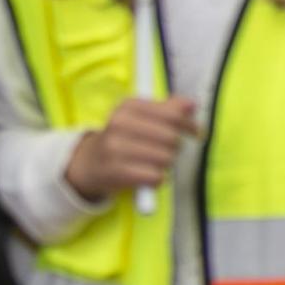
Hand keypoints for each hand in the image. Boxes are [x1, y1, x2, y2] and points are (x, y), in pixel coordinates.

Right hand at [64, 96, 198, 202]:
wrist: (89, 164)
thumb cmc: (125, 137)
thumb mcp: (142, 116)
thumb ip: (169, 108)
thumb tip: (192, 105)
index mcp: (128, 106)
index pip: (172, 114)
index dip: (189, 124)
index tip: (195, 132)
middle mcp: (119, 123)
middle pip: (171, 138)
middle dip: (177, 146)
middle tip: (171, 150)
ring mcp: (116, 148)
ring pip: (165, 158)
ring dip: (167, 163)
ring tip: (156, 162)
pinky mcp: (116, 171)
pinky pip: (156, 177)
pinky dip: (158, 179)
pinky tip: (149, 175)